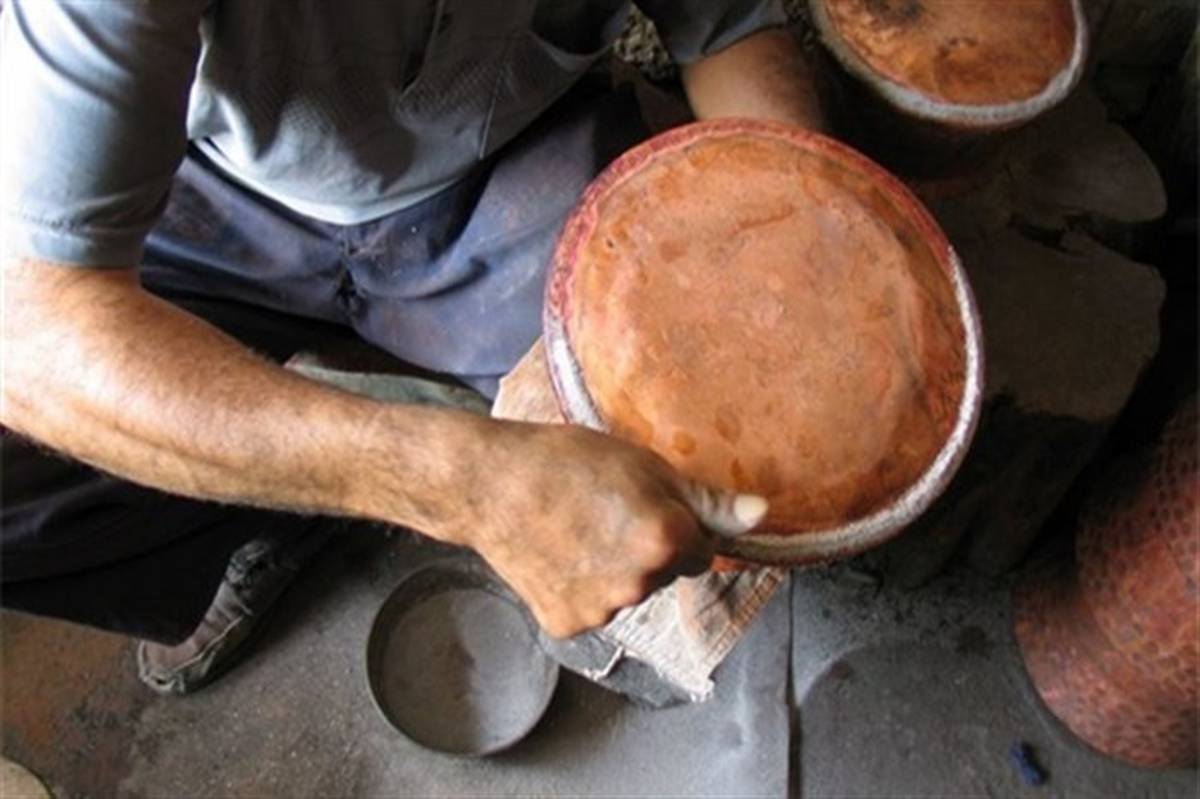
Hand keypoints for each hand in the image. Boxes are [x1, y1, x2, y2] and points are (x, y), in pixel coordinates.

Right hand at [457, 421, 767, 637]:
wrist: (487, 484)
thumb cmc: (566, 460)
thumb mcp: (644, 464)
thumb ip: (707, 499)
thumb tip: (762, 515)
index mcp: (666, 538)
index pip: (704, 550)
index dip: (680, 525)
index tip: (646, 505)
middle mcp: (641, 583)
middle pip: (667, 574)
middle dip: (650, 550)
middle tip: (605, 513)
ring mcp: (604, 609)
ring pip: (631, 593)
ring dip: (617, 570)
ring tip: (575, 529)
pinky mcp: (569, 624)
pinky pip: (595, 608)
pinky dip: (582, 588)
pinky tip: (557, 555)